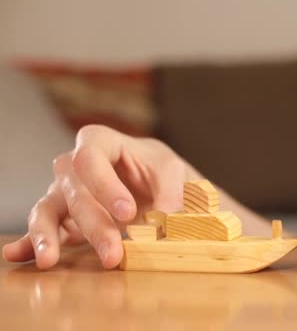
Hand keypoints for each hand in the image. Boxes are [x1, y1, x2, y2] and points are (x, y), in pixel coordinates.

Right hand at [2, 125, 190, 268]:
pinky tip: (19, 255)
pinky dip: (30, 242)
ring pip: (48, 209)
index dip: (104, 185)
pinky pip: (43, 227)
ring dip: (49, 236)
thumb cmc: (158, 169)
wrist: (154, 181)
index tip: (127, 213)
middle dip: (94, 225)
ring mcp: (64, 191)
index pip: (90, 157)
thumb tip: (163, 223)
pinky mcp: (63, 217)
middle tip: (113, 254)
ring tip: (49, 259)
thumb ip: (169, 195)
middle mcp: (74, 165)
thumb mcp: (172, 172)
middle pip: (74, 191)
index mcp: (101, 142)